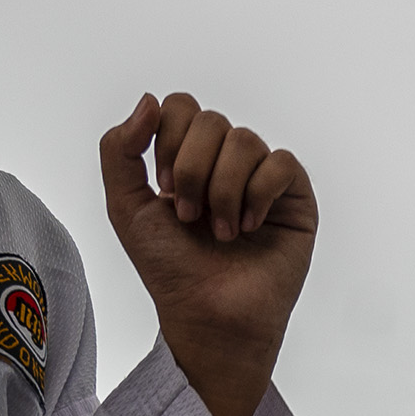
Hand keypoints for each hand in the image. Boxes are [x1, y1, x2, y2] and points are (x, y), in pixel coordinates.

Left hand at [103, 92, 317, 415]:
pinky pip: (281, 163)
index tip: (164, 188)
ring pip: (246, 141)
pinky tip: (250, 226)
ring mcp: (263, 178)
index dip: (170, 141)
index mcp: (189, 158)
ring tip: (221, 231)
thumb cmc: (169, 268)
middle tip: (190, 216)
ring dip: (223, 191)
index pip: (182, 107)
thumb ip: (119, 149)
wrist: (208, 315)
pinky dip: (259, 194)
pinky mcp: (295, 198)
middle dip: (194, 170)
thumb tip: (148, 100)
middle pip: (212, 121)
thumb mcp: (125, 206)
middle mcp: (227, 162)